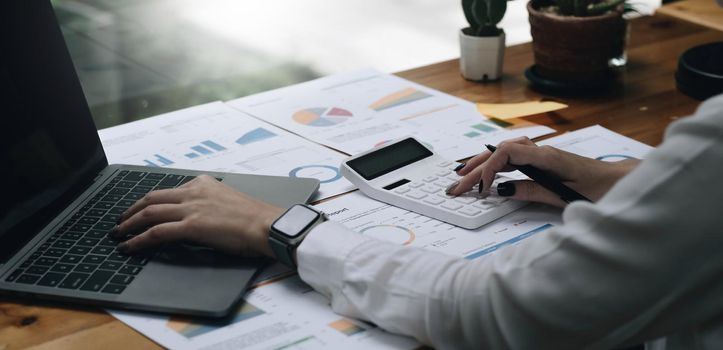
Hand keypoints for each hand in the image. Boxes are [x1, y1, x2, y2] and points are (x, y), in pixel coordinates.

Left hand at [111, 175, 284, 255]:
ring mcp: (191, 208)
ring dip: (129, 224)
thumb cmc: (256, 218)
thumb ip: (211, 202)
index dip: (149, 201)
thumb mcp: (229, 200)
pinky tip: (129, 246)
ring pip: (149, 213)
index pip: (169, 191)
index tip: (141, 208)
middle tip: (121, 221)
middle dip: (131, 210)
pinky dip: (139, 239)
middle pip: (152, 198)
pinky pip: (157, 232)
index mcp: (204, 183)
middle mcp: (194, 191)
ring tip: (118, 235)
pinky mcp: (191, 226)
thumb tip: (201, 215)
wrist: (267, 224)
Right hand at [448, 137, 639, 206]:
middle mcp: (542, 151)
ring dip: (481, 164)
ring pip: (503, 154)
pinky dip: (495, 165)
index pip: (507, 152)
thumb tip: (502, 190)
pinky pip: (512, 158)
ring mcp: (541, 155)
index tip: (483, 189)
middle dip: (475, 169)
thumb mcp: (566, 195)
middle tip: (456, 187)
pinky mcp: (542, 162)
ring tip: (461, 176)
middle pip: (500, 153)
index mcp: (548, 157)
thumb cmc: (602, 188)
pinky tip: (486, 172)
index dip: (489, 168)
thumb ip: (533, 191)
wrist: (622, 181)